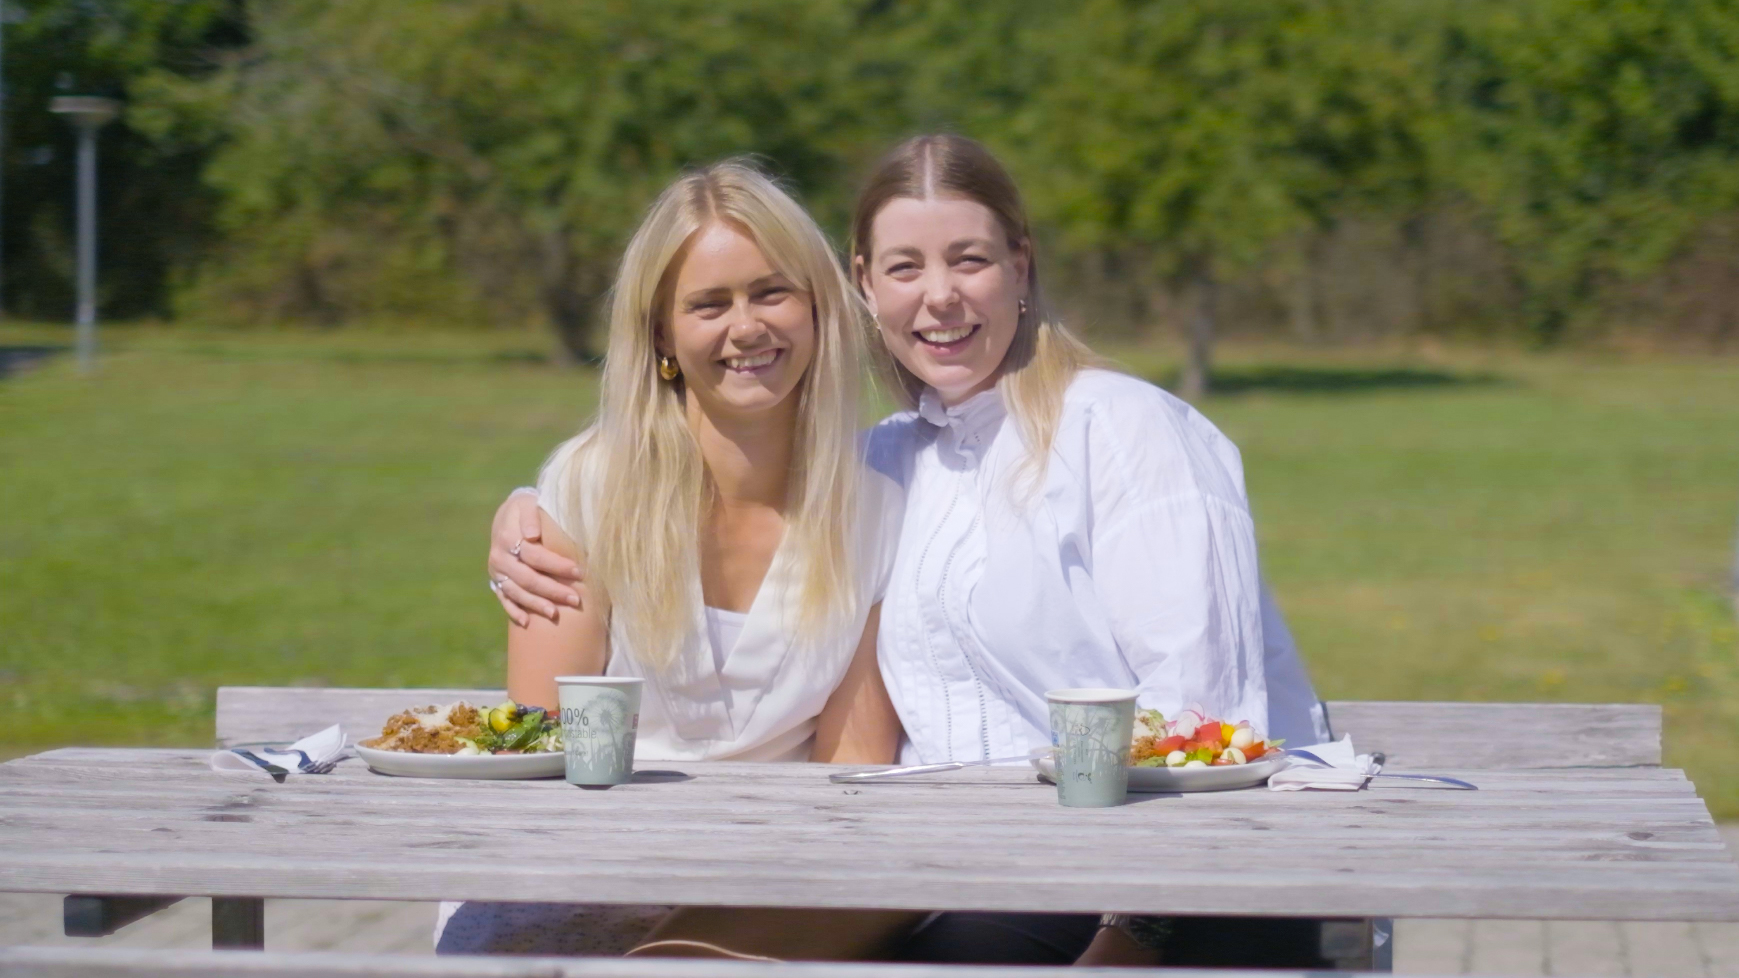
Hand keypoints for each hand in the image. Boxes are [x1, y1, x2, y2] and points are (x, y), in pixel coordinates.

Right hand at [488, 489, 582, 625]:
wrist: (506, 515)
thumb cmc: (525, 509)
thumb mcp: (527, 503)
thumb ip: (530, 516)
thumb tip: (533, 535)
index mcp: (507, 538)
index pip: (534, 555)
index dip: (556, 565)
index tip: (578, 571)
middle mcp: (500, 558)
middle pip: (527, 578)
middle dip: (552, 589)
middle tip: (575, 599)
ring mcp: (497, 572)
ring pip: (516, 592)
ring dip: (536, 604)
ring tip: (556, 614)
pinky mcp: (496, 581)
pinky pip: (504, 599)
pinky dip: (514, 611)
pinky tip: (527, 623)